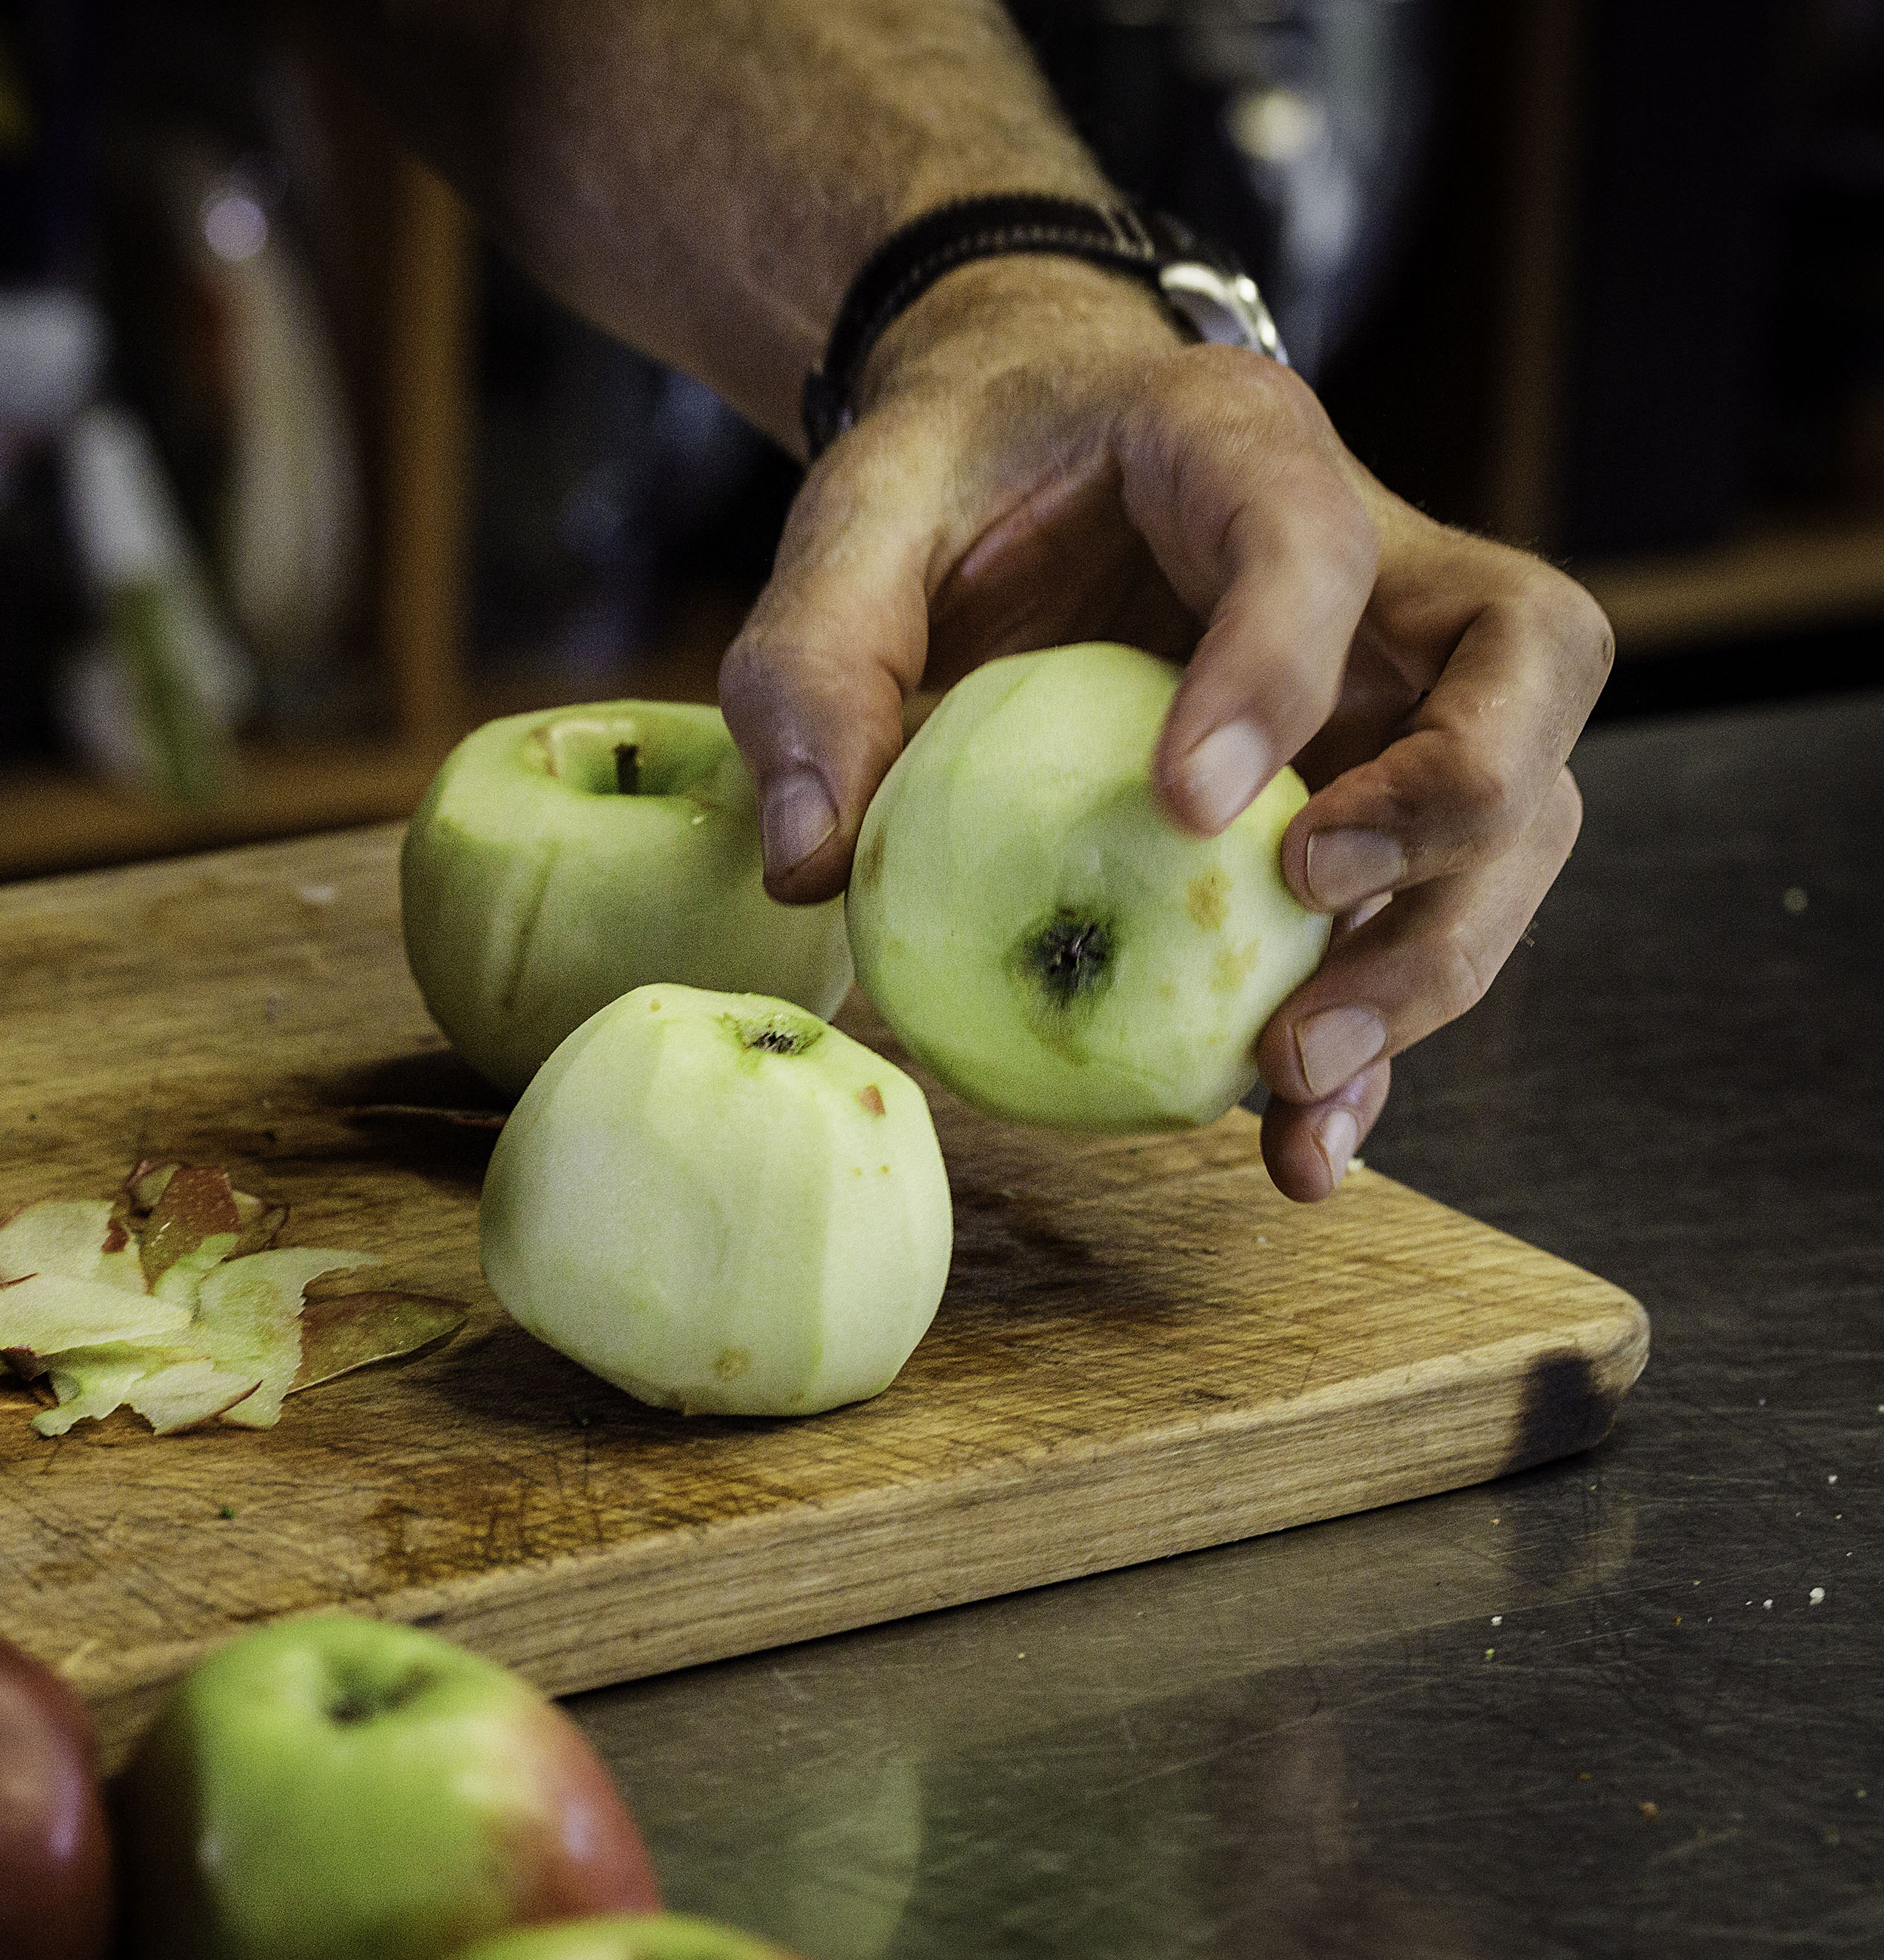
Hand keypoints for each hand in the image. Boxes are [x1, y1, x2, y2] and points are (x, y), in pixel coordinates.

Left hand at [718, 263, 1610, 1200]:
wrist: (1023, 442)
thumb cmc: (952, 471)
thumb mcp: (855, 520)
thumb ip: (814, 665)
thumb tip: (807, 865)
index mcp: (1241, 445)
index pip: (1313, 542)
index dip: (1275, 671)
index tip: (1185, 805)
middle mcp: (1380, 559)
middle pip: (1526, 667)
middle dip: (1442, 819)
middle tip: (1296, 926)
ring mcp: (1404, 678)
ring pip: (1521, 807)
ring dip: (1432, 960)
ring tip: (1293, 1085)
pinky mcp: (1381, 786)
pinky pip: (1426, 908)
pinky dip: (1387, 1033)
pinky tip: (1304, 1143)